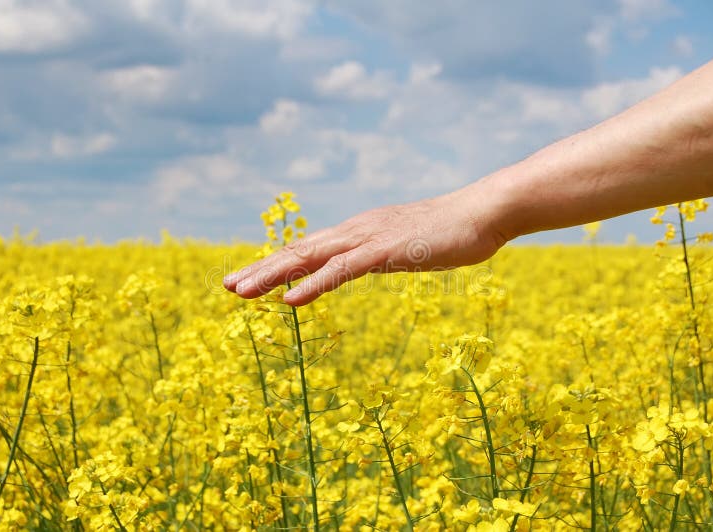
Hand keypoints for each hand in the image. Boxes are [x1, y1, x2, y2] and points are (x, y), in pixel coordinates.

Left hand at [223, 184, 507, 305]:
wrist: (483, 213)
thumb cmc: (450, 232)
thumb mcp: (406, 245)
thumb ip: (383, 253)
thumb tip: (369, 263)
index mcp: (359, 231)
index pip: (309, 249)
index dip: (276, 263)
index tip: (249, 279)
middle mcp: (355, 230)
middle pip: (299, 251)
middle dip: (262, 269)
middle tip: (228, 287)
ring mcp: (369, 238)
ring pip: (310, 258)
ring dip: (273, 275)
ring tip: (241, 293)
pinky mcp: (386, 250)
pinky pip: (342, 270)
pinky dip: (313, 285)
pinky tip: (289, 300)